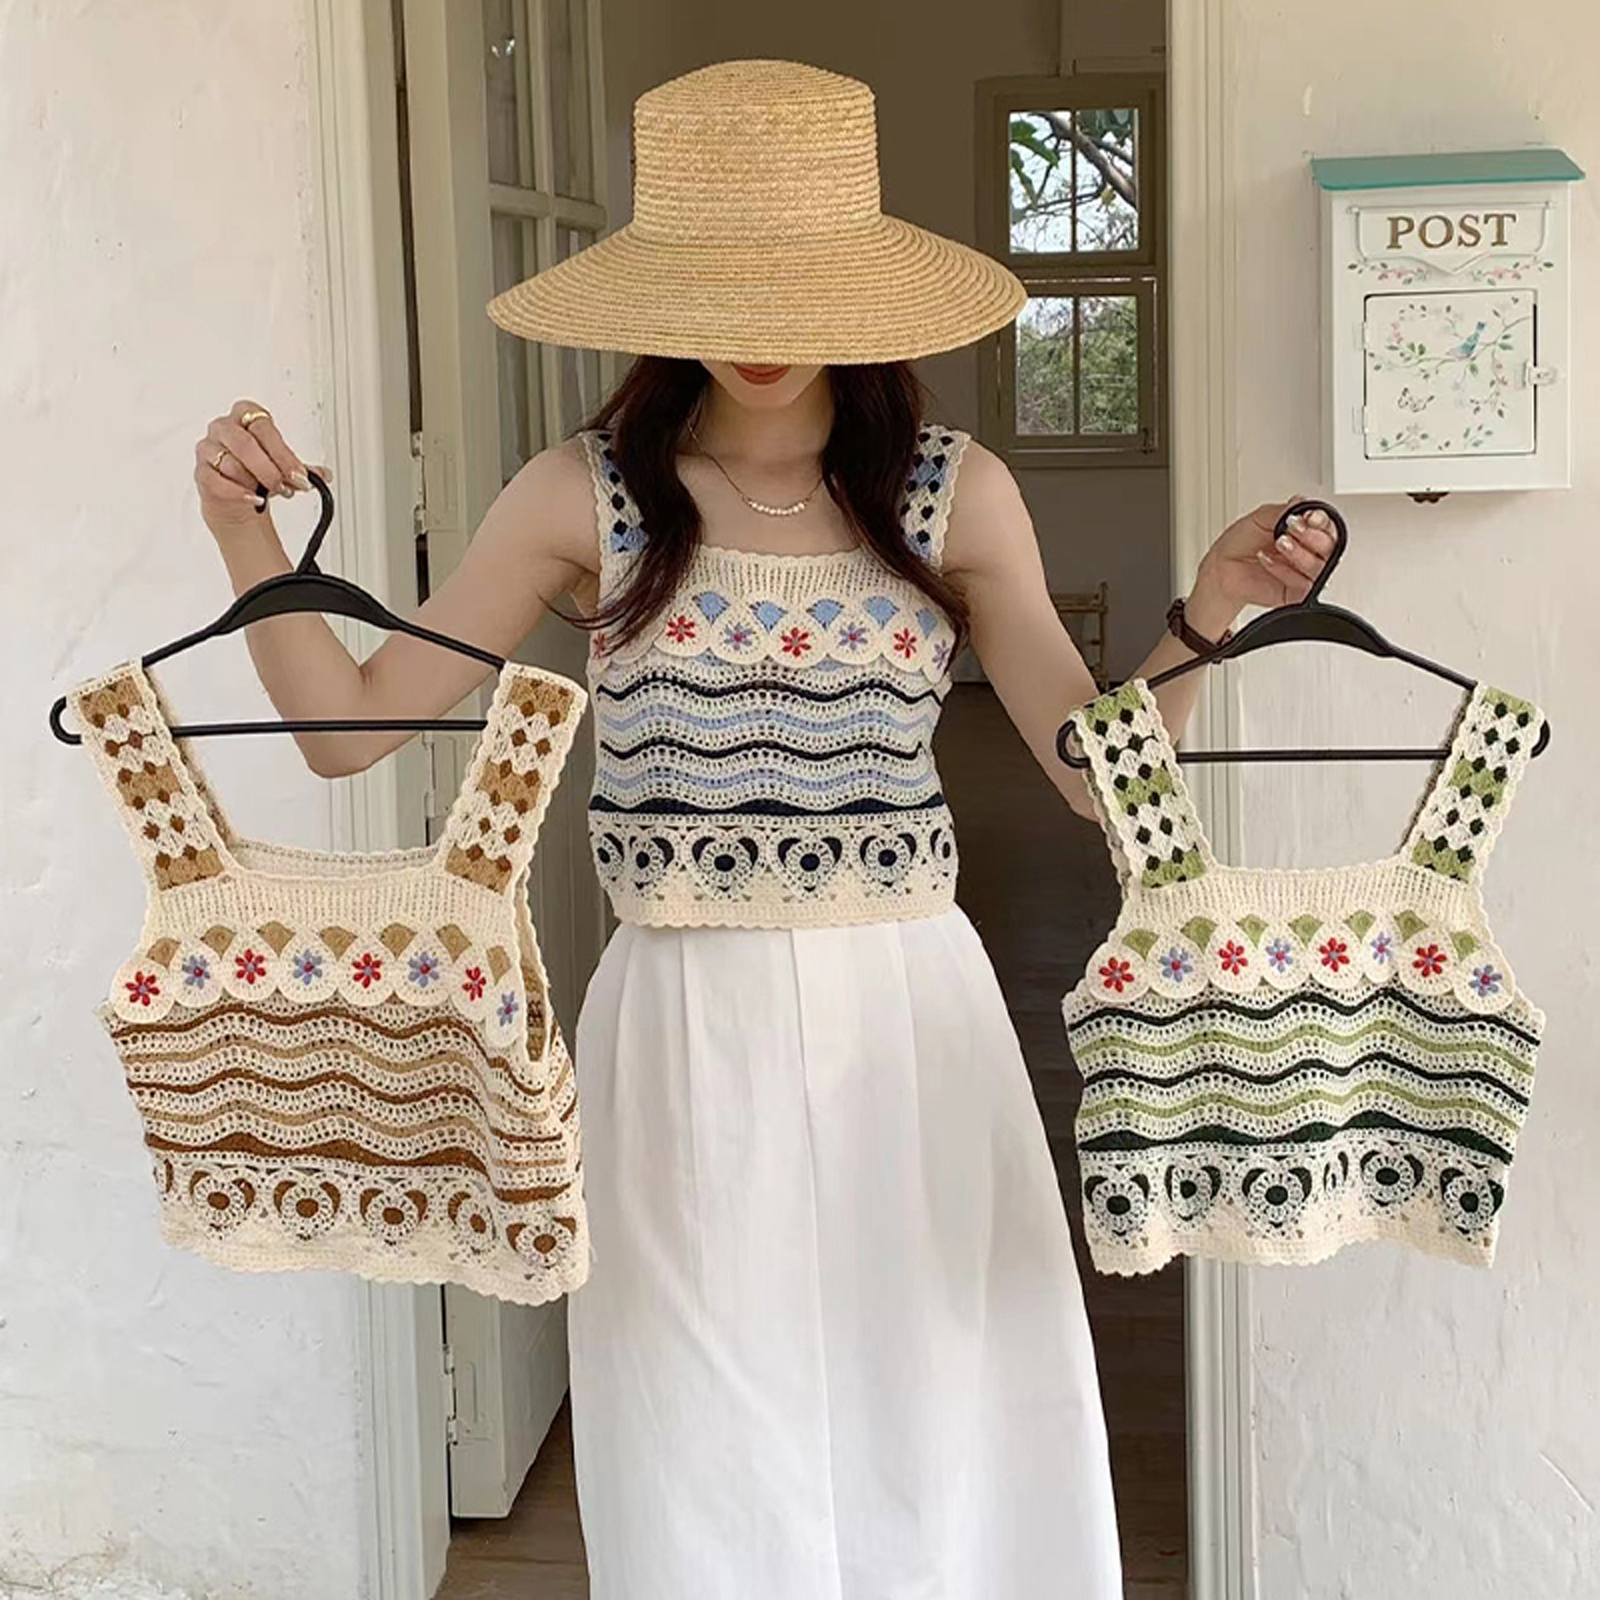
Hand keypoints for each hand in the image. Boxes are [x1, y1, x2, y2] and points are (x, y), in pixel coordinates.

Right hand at [194, 399, 330, 537]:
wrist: (238, 497)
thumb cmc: (259, 472)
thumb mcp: (284, 467)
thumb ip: (303, 470)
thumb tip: (323, 475)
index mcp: (247, 415)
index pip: (264, 427)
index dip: (283, 454)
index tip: (299, 475)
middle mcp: (225, 427)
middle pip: (245, 443)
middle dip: (270, 469)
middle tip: (285, 487)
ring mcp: (209, 448)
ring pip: (231, 463)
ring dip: (255, 482)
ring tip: (269, 493)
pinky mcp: (201, 471)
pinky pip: (216, 480)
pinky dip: (237, 492)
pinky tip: (253, 498)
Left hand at [1186, 496, 1337, 637]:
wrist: (1221, 569)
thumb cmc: (1240, 544)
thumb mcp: (1259, 518)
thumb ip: (1283, 511)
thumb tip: (1301, 503)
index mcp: (1304, 531)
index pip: (1328, 526)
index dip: (1324, 521)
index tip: (1310, 517)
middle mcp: (1307, 551)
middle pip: (1331, 545)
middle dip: (1313, 536)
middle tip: (1293, 529)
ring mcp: (1303, 573)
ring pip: (1321, 565)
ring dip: (1300, 553)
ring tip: (1279, 544)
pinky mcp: (1297, 593)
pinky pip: (1305, 585)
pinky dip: (1285, 572)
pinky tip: (1268, 563)